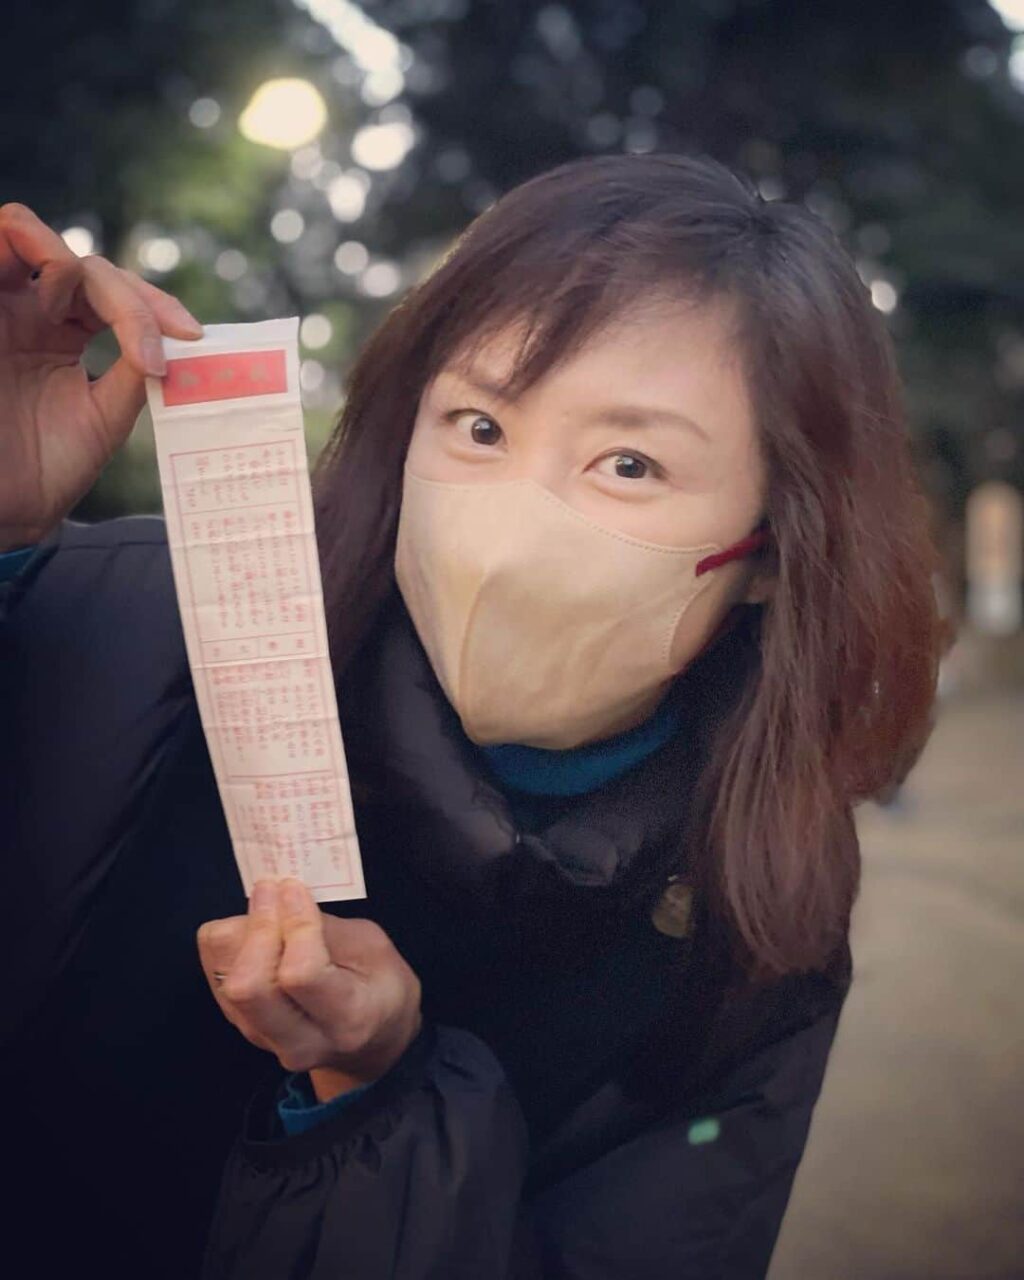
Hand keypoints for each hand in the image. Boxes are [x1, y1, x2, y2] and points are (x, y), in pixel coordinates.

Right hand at [0, 202, 203, 549]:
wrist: (7, 510)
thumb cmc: (48, 469)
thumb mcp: (106, 415)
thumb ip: (133, 370)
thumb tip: (175, 338)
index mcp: (61, 333)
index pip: (113, 292)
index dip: (155, 304)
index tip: (194, 337)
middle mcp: (29, 312)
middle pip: (84, 263)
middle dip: (130, 294)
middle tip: (165, 336)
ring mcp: (0, 308)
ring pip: (29, 232)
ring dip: (73, 264)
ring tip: (91, 317)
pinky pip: (0, 236)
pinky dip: (36, 248)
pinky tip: (58, 301)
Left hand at [197, 880, 422, 1102]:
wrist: (371, 1040)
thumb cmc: (380, 985)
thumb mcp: (373, 947)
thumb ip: (325, 928)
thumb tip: (281, 897)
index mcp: (347, 1018)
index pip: (300, 974)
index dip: (294, 924)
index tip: (294, 887)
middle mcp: (300, 1040)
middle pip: (248, 986)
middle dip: (256, 929)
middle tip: (271, 890)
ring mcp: (264, 1040)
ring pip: (225, 980)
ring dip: (240, 932)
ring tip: (267, 905)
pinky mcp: (242, 1027)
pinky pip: (217, 977)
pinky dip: (230, 943)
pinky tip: (257, 928)